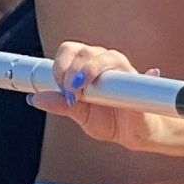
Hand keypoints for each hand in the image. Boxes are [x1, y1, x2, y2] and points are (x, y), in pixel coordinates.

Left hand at [29, 40, 156, 149]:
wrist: (133, 134)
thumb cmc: (108, 119)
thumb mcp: (80, 114)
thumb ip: (60, 105)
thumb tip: (34, 99)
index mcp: (87, 66)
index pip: (69, 50)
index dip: (60, 66)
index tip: (59, 87)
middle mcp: (105, 63)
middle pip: (86, 51)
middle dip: (72, 71)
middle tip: (70, 93)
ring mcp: (124, 71)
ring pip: (109, 57)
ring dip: (92, 71)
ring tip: (84, 91)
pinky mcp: (143, 85)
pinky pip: (144, 75)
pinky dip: (146, 75)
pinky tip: (150, 73)